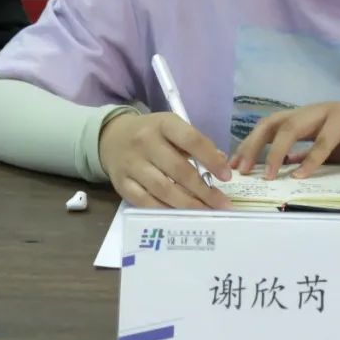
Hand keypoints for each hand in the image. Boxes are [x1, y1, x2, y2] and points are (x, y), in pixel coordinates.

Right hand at [99, 112, 232, 208]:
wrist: (112, 137)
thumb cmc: (152, 134)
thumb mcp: (173, 128)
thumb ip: (197, 145)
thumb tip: (222, 163)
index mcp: (164, 124)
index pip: (191, 140)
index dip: (211, 159)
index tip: (227, 177)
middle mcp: (145, 142)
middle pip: (178, 170)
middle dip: (203, 190)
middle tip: (222, 204)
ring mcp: (131, 164)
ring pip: (163, 189)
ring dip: (187, 204)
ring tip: (206, 212)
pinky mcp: (121, 183)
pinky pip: (145, 201)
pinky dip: (165, 210)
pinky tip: (180, 215)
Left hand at [230, 99, 339, 179]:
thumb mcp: (328, 148)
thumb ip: (306, 154)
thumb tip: (285, 167)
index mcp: (304, 117)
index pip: (268, 126)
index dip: (249, 144)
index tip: (234, 165)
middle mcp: (310, 111)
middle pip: (272, 122)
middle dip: (253, 145)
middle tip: (240, 168)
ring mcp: (326, 112)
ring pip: (292, 128)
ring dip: (276, 152)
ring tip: (268, 175)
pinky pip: (323, 141)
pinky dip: (311, 159)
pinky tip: (301, 175)